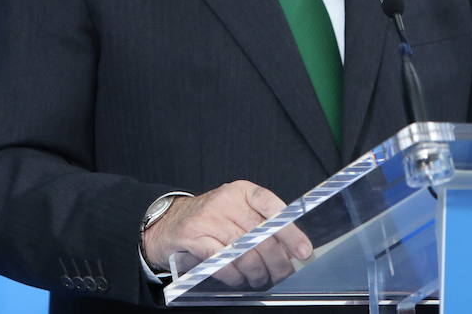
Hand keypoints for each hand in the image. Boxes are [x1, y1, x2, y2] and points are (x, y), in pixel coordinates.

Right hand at [141, 180, 312, 287]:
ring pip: (244, 252)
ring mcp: (209, 218)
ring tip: (260, 279)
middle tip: (283, 274)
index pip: (273, 208)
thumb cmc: (210, 219)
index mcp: (242, 191)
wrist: (168, 222)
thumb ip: (261, 224)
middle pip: (261, 235)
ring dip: (257, 273)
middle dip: (277, 261)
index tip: (303, 251)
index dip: (291, 232)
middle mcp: (226, 200)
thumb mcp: (236, 211)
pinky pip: (223, 263)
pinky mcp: (194, 237)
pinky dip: (235, 276)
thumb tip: (291, 249)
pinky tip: (239, 279)